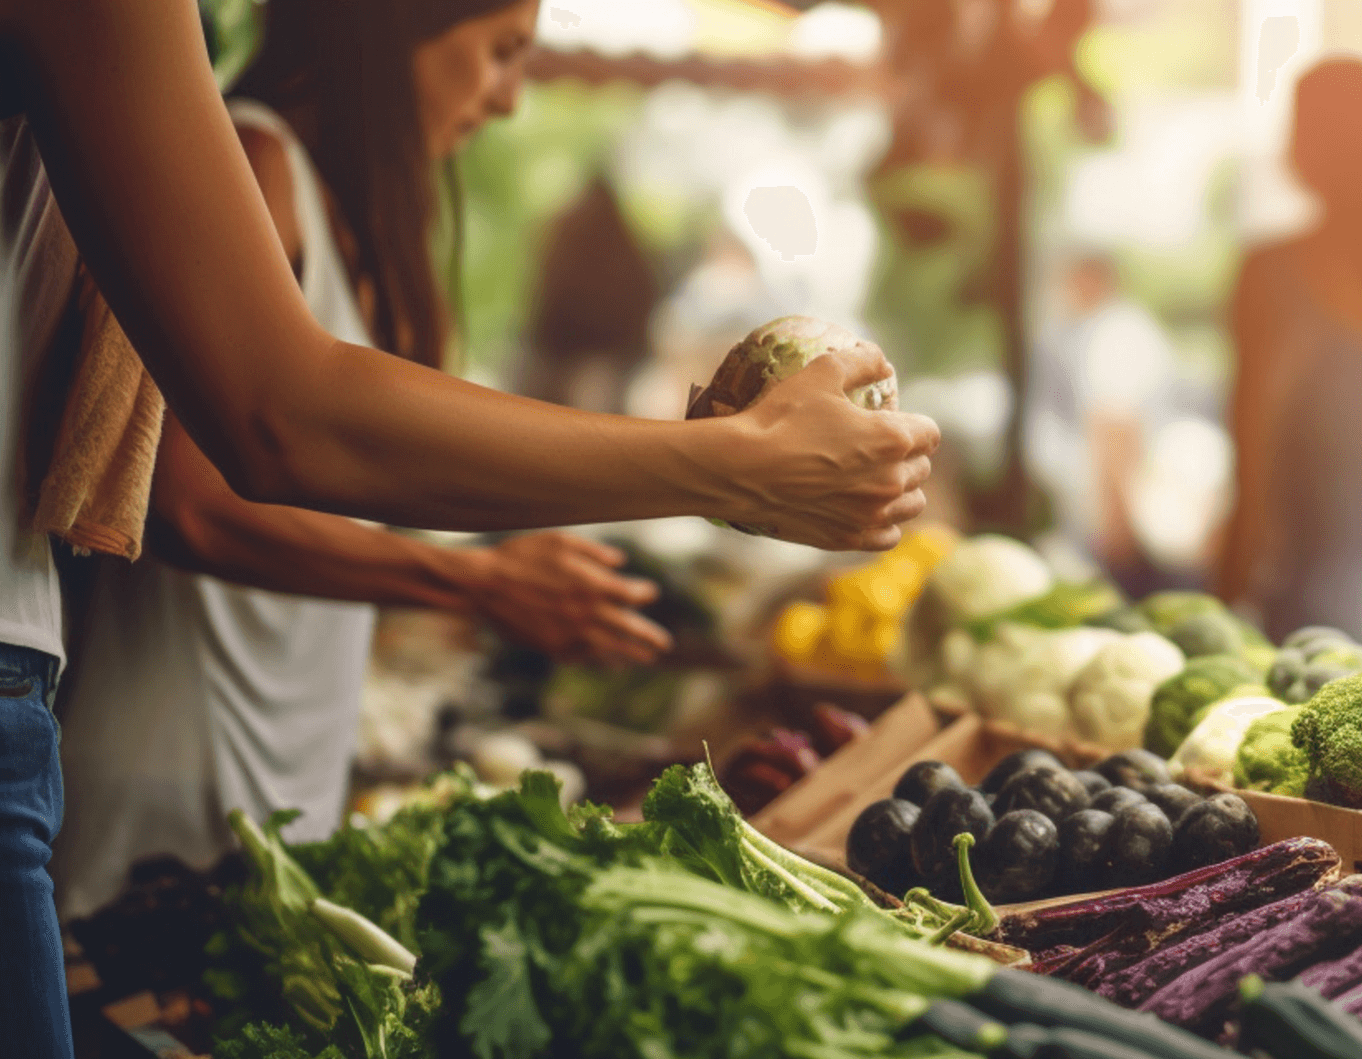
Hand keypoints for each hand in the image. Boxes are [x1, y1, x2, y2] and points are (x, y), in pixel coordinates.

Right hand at [463, 533, 672, 664]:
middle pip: (630, 629)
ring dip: (631, 654)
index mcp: (594, 585)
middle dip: (650, 636)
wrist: (483, 585)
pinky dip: (601, 661)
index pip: (633, 594)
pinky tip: (611, 663)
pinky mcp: (553, 648)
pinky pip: (585, 658)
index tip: (649, 592)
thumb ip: (595, 552)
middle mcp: (588, 614)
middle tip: (665, 645)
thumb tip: (621, 562)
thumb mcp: (561, 541)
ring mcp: (571, 635)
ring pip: (611, 649)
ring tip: (647, 659)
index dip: (644, 593)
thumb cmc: (521, 556)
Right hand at [718, 345, 939, 550]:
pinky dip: (885, 523)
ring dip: (902, 490)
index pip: (930, 433)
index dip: (915, 425)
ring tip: (878, 481)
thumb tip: (882, 361)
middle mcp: (891, 481)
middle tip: (879, 449)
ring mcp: (872, 515)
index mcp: (893, 440)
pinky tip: (869, 511)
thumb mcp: (821, 373)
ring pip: (912, 504)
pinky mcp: (850, 538)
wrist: (742, 470)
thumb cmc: (781, 418)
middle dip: (907, 456)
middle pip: (921, 469)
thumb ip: (861, 361)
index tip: (895, 423)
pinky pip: (889, 536)